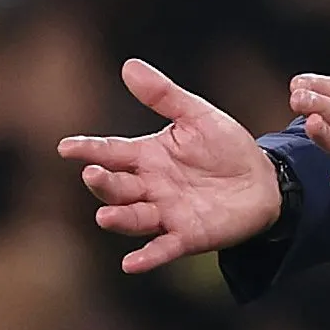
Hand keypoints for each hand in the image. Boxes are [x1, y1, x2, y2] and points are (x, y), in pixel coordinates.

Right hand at [58, 60, 279, 272]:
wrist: (263, 180)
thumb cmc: (225, 148)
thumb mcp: (197, 116)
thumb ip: (163, 95)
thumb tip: (129, 65)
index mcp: (147, 156)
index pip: (110, 152)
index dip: (88, 150)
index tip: (65, 147)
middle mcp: (149, 187)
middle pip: (117, 187)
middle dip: (103, 183)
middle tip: (92, 174)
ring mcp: (165, 213)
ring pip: (133, 218)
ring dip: (118, 218)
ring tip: (104, 216)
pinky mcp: (187, 236)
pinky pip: (163, 249)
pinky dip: (147, 257)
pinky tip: (131, 263)